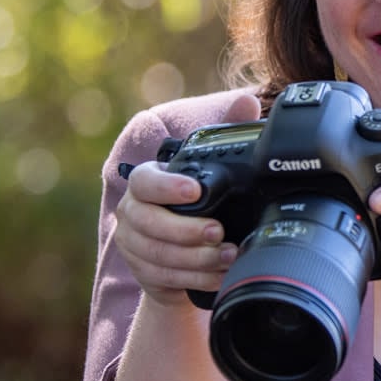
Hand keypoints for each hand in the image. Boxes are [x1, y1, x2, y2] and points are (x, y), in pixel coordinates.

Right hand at [114, 93, 261, 308]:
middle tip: (219, 234)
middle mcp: (133, 211)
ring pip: (157, 254)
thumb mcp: (213, 169)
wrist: (184, 248)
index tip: (196, 192)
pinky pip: (165, 277)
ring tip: (228, 257)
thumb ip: (226, 131)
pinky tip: (218, 275)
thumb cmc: (199, 203)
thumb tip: (247, 103)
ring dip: (195, 259)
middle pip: (148, 223)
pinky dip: (195, 278)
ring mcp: (133, 243)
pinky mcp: (142, 271)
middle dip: (185, 231)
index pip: (144, 180)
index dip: (167, 186)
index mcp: (146, 182)